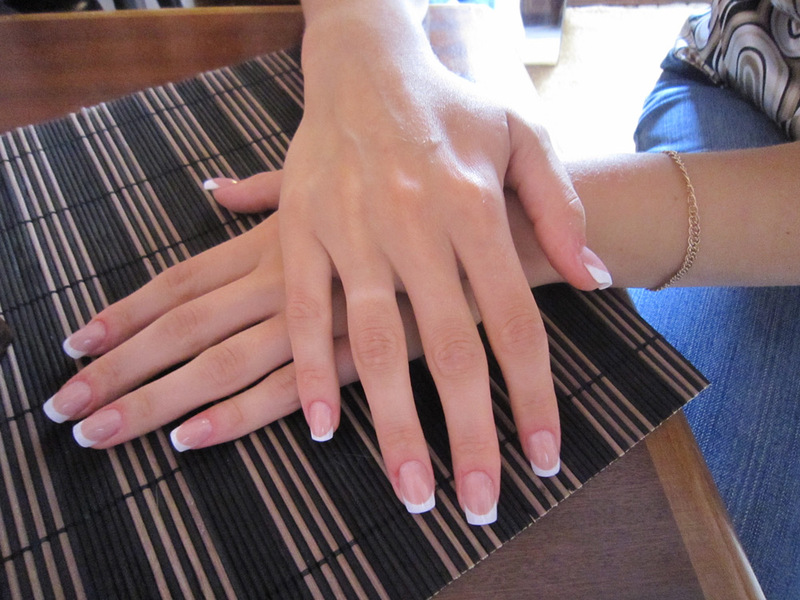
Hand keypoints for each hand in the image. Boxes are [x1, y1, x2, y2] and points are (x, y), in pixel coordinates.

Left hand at [45, 212, 419, 455]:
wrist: (491, 223)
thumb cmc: (410, 198)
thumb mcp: (334, 186)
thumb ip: (269, 192)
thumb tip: (215, 189)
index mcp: (271, 241)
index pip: (180, 281)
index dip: (124, 314)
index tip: (74, 342)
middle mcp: (280, 279)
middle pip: (181, 330)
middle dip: (118, 369)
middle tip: (64, 407)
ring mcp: (315, 318)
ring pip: (217, 364)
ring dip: (156, 401)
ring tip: (100, 433)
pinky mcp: (356, 355)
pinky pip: (286, 391)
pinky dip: (234, 415)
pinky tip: (189, 439)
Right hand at [277, 2, 609, 523]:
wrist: (366, 66)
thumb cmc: (452, 107)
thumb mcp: (523, 137)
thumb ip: (561, 209)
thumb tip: (594, 282)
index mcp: (474, 205)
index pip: (515, 319)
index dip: (533, 393)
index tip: (544, 456)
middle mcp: (415, 224)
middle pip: (450, 347)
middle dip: (468, 432)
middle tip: (477, 503)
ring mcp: (353, 229)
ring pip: (376, 342)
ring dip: (393, 423)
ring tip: (411, 489)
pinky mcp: (303, 230)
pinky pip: (307, 310)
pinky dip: (314, 369)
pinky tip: (323, 426)